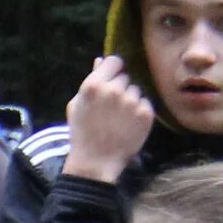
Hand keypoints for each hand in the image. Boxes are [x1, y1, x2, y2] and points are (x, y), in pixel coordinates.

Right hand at [62, 57, 153, 183]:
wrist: (95, 162)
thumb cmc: (82, 133)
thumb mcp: (77, 105)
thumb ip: (90, 80)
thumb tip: (100, 60)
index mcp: (93, 85)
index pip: (114, 61)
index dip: (113, 70)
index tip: (111, 80)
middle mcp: (113, 90)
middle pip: (126, 77)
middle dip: (120, 88)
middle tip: (113, 107)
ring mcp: (131, 101)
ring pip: (137, 90)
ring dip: (131, 100)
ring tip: (120, 118)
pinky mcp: (145, 114)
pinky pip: (146, 103)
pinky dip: (140, 112)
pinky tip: (129, 125)